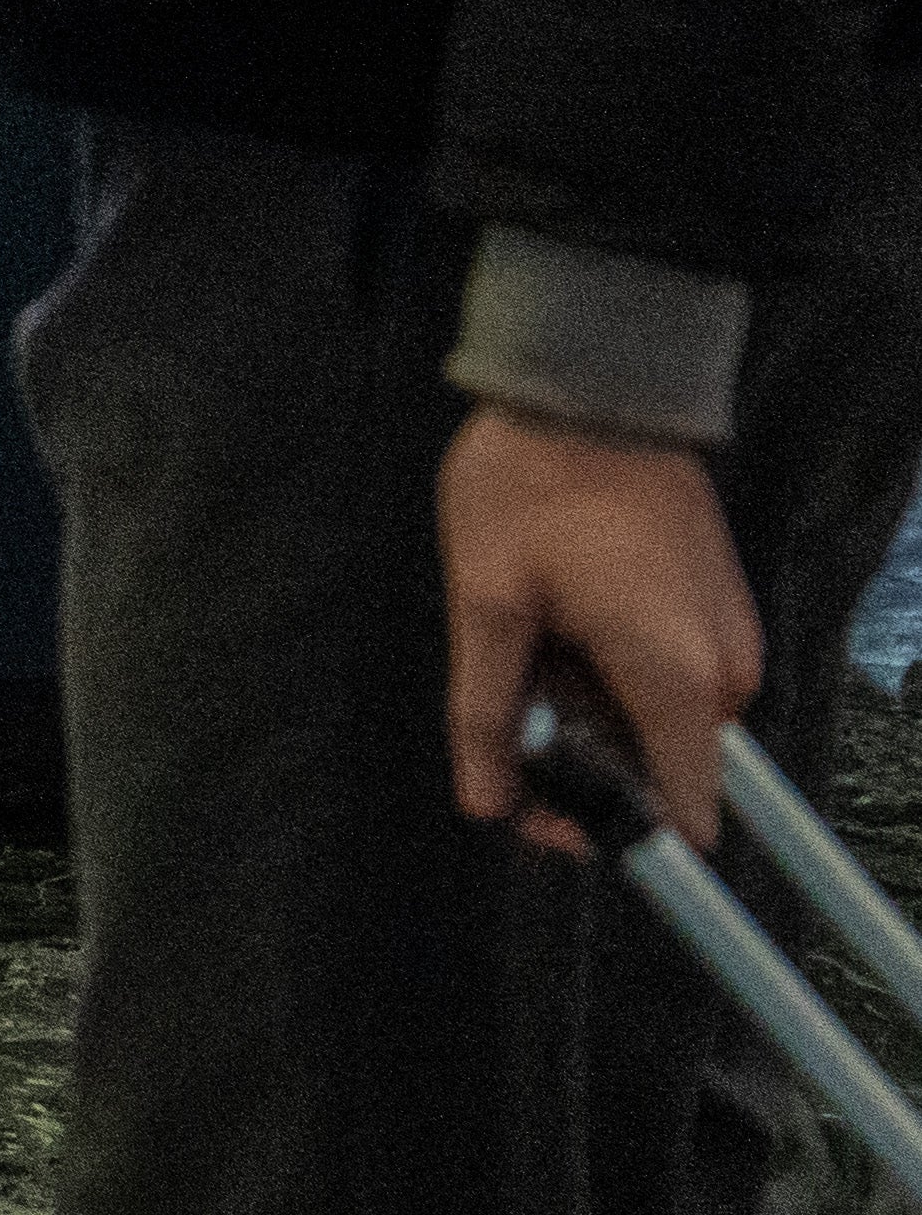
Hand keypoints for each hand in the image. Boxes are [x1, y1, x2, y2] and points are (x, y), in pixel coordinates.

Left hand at [451, 405, 756, 856]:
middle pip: (661, 767)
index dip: (607, 826)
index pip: (679, 812)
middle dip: (580, 758)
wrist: (594, 388)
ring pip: (657, 718)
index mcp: (679, 683)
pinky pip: (669, 675)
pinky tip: (562, 627)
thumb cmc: (535, 485)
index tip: (541, 811)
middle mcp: (726, 673)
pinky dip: (614, 671)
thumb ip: (487, 710)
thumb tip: (486, 802)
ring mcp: (730, 638)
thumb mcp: (487, 602)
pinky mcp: (718, 610)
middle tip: (505, 712)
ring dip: (591, 709)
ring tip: (529, 647)